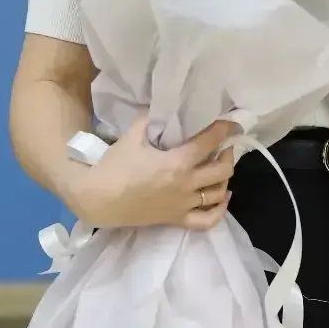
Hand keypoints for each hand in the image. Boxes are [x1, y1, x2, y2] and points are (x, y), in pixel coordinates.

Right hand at [64, 117, 239, 231]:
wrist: (97, 198)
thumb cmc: (114, 166)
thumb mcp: (133, 135)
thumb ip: (149, 120)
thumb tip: (159, 106)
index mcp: (178, 162)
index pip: (209, 142)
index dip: (224, 130)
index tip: (231, 123)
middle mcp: (186, 185)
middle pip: (222, 171)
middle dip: (228, 155)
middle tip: (224, 146)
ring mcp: (182, 205)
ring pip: (218, 194)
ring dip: (225, 180)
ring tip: (221, 168)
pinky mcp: (175, 219)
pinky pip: (206, 221)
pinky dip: (219, 211)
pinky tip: (222, 199)